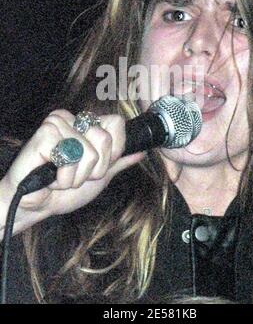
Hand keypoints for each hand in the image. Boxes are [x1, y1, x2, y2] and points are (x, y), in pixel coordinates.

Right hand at [1, 109, 143, 219]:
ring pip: (89, 151)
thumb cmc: (64, 191)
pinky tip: (50, 176)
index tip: (95, 166)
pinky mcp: (44, 134)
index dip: (113, 151)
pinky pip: (70, 158)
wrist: (38, 207)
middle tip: (75, 173)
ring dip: (77, 176)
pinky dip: (64, 177)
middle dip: (94, 168)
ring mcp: (57, 124)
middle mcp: (72, 118)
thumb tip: (142, 151)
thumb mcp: (100, 177)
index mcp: (85, 124)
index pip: (117, 123)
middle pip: (105, 138)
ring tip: (61, 176)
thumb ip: (118, 162)